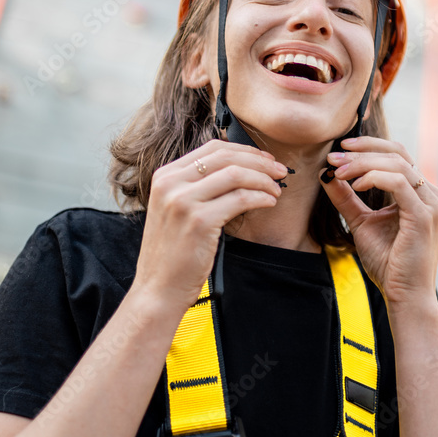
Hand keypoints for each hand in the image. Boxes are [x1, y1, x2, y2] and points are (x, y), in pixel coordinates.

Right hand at [132, 139, 287, 310]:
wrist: (158, 289)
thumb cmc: (173, 253)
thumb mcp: (175, 209)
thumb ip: (196, 186)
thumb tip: (238, 167)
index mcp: (165, 176)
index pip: (213, 148)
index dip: (245, 150)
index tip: (265, 159)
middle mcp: (171, 183)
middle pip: (226, 157)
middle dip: (259, 161)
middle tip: (279, 171)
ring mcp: (183, 201)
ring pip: (236, 174)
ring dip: (263, 180)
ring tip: (276, 190)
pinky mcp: (199, 221)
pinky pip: (240, 199)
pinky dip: (260, 198)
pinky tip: (269, 202)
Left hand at [319, 136, 437, 307]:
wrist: (405, 296)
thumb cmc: (388, 263)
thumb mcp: (362, 222)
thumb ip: (347, 198)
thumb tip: (327, 174)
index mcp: (421, 193)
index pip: (397, 154)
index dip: (368, 146)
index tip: (339, 150)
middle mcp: (431, 194)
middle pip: (397, 153)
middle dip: (361, 151)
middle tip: (333, 157)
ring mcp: (431, 203)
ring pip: (396, 164)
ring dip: (362, 164)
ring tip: (339, 172)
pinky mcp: (424, 215)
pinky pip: (398, 182)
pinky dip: (373, 177)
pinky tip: (355, 185)